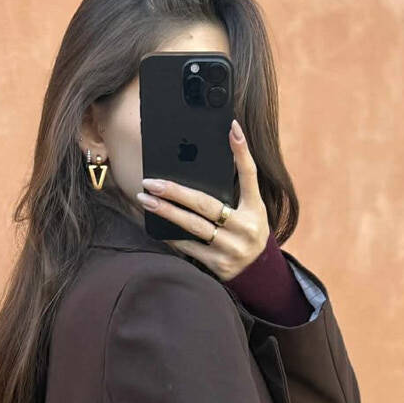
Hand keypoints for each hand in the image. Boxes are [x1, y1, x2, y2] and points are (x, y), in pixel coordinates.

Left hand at [135, 119, 269, 282]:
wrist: (257, 274)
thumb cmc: (247, 233)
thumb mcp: (251, 210)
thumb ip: (235, 190)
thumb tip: (202, 165)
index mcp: (255, 209)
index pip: (249, 175)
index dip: (241, 152)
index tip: (232, 128)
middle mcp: (245, 228)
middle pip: (206, 204)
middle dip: (176, 191)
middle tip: (151, 181)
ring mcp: (231, 248)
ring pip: (194, 226)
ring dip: (166, 211)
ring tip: (146, 199)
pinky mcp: (218, 265)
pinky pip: (189, 247)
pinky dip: (171, 234)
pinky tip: (154, 224)